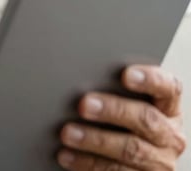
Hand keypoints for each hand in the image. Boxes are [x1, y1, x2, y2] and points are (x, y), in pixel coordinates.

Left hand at [57, 65, 186, 169]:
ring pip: (131, 149)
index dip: (150, 80)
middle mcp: (168, 135)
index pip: (168, 88)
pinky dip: (87, 163)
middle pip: (146, 119)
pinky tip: (67, 155)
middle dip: (113, 110)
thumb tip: (79, 78)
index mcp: (167, 109)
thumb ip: (112, 91)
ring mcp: (159, 161)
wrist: (122, 162)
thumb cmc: (119, 124)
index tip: (126, 74)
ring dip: (96, 140)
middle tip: (84, 104)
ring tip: (68, 133)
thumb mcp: (123, 106)